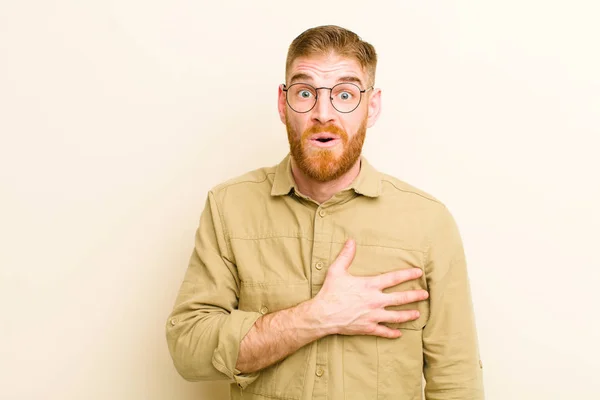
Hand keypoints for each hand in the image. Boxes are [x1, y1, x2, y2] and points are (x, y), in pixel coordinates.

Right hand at [309, 239, 427, 338]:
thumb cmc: (330, 292)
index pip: (394, 278)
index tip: (418, 272)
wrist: (322, 315)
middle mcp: (375, 301)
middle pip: (401, 298)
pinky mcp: (368, 327)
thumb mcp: (336, 271)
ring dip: (408, 315)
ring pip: (396, 316)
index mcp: (370, 285)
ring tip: (417, 313)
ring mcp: (373, 316)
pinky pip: (384, 331)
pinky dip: (392, 333)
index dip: (407, 274)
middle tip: (425, 294)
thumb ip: (346, 256)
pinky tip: (399, 333)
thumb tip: (351, 241)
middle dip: (415, 295)